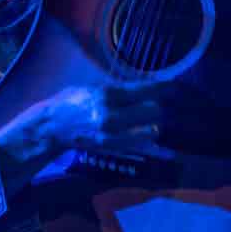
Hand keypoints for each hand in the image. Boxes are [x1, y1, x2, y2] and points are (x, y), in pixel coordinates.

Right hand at [0, 81, 162, 190]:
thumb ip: (121, 88)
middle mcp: (112, 115)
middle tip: (177, 103)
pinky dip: (150, 136)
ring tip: (169, 118)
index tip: (178, 86)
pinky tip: (156, 131)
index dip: (167, 88)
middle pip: (154, 111)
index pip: (147, 90)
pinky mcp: (112, 147)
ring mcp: (113, 134)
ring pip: (151, 129)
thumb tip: (149, 85)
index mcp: (108, 94)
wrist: (53, 126)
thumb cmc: (74, 101)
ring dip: (161, 123)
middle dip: (167, 107)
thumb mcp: (96, 87)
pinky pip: (140, 142)